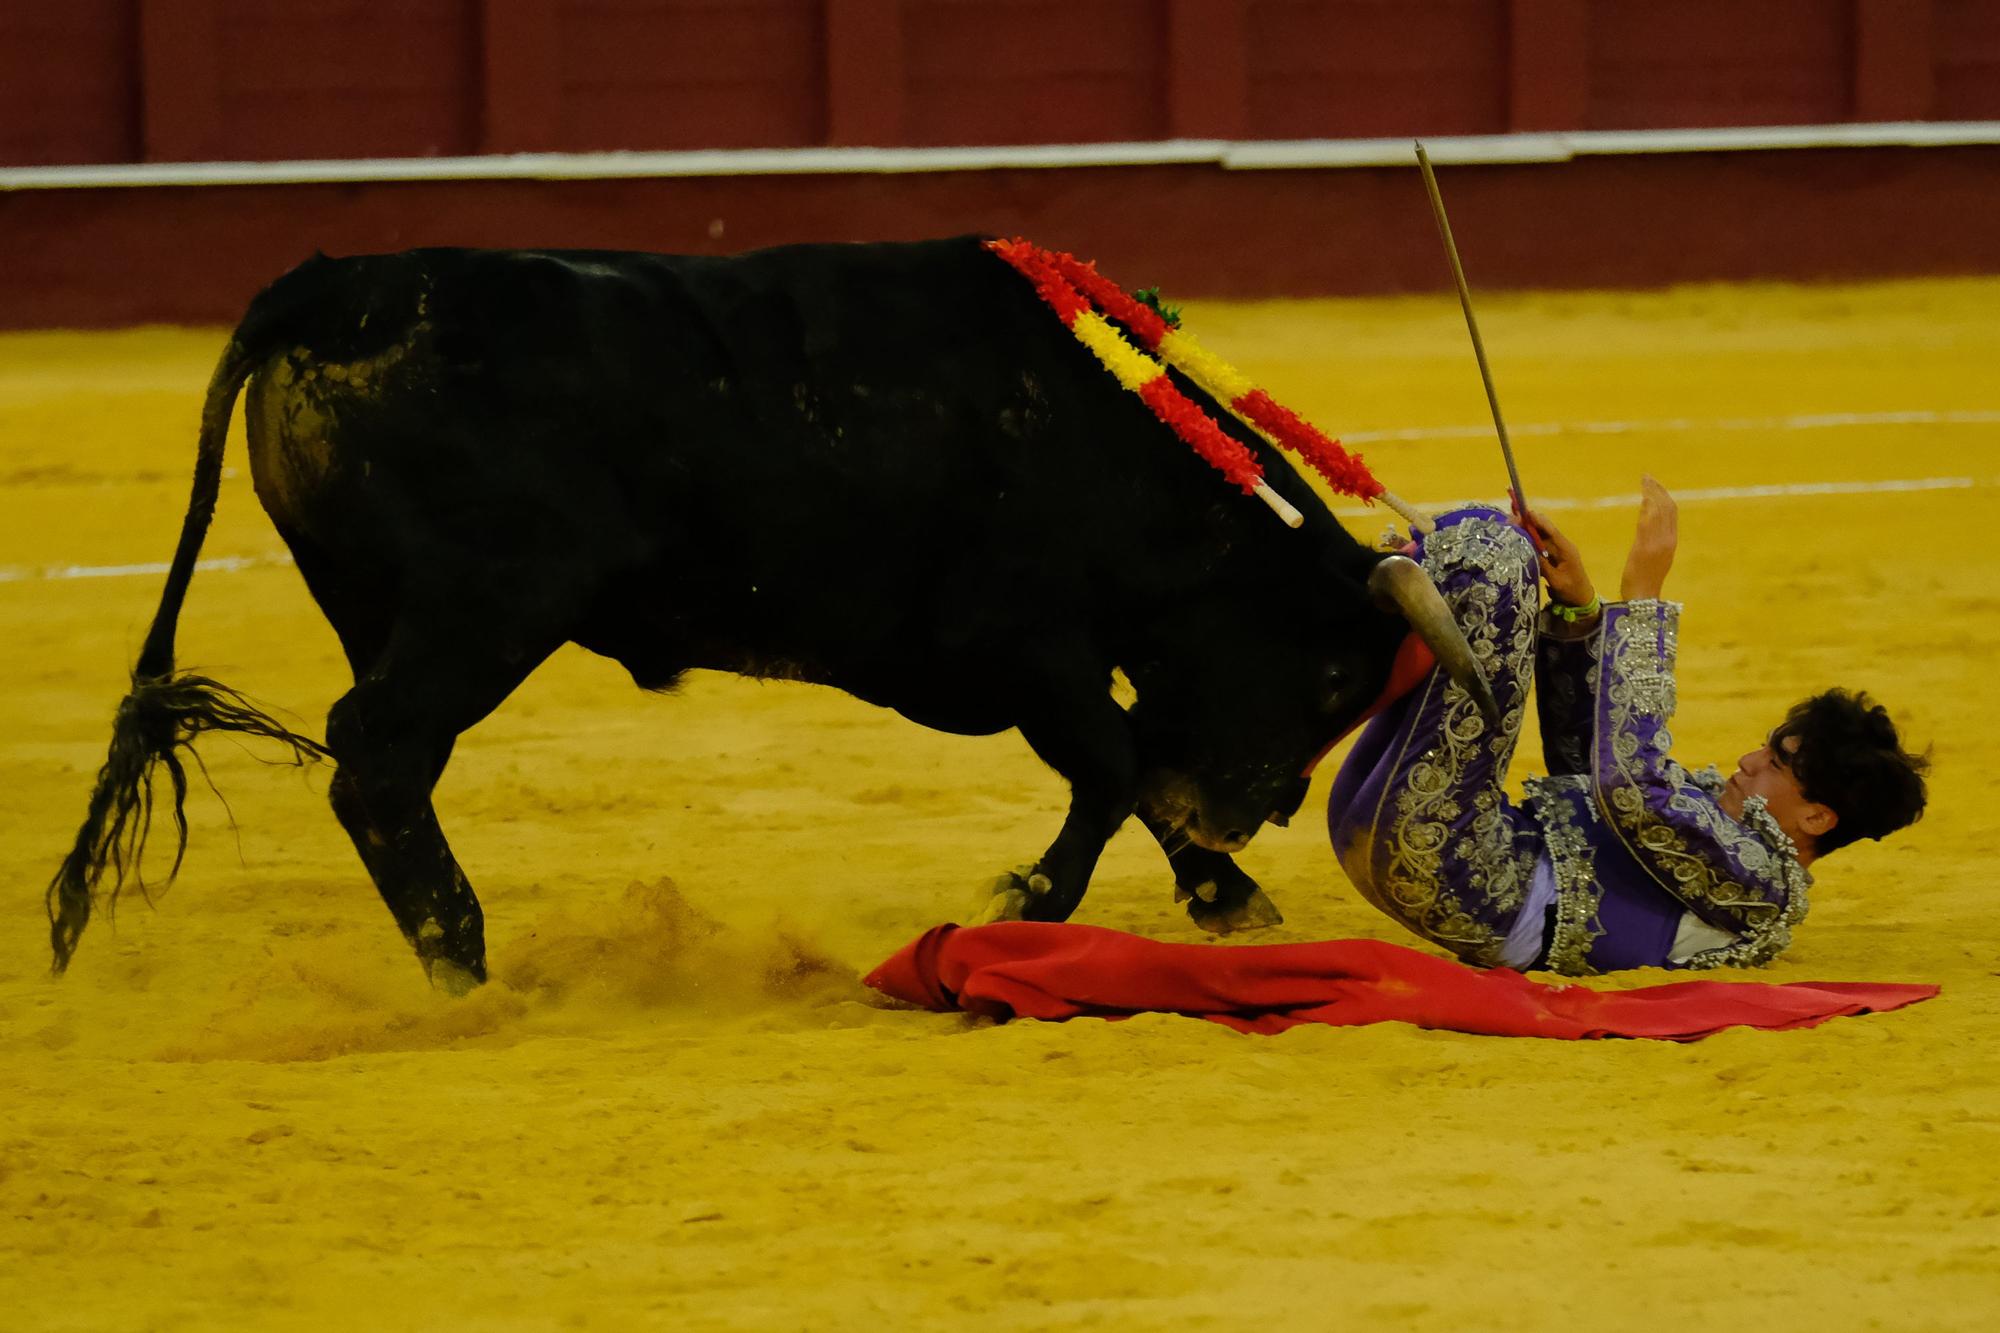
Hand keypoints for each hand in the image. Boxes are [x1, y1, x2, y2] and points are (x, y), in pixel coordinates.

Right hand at [1510, 491, 1595, 608]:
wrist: (1581, 599)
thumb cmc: (1571, 590)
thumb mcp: (1556, 580)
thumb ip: (1544, 566)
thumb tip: (1529, 552)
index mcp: (1566, 549)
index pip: (1551, 531)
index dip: (1539, 521)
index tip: (1526, 513)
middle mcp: (1562, 546)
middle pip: (1544, 530)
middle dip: (1529, 522)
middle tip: (1511, 519)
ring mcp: (1557, 550)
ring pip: (1541, 536)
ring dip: (1527, 530)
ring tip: (1511, 524)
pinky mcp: (1552, 555)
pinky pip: (1540, 545)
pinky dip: (1530, 539)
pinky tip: (1518, 537)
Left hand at [1620, 475, 1677, 599]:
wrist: (1642, 597)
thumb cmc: (1643, 581)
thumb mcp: (1652, 558)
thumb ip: (1652, 540)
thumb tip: (1645, 521)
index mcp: (1670, 542)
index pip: (1671, 513)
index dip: (1664, 496)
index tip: (1655, 485)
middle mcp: (1668, 540)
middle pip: (1667, 508)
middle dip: (1658, 490)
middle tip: (1648, 477)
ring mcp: (1658, 543)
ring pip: (1659, 511)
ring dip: (1652, 493)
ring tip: (1644, 480)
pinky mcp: (1646, 547)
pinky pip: (1649, 521)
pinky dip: (1647, 506)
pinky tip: (1642, 497)